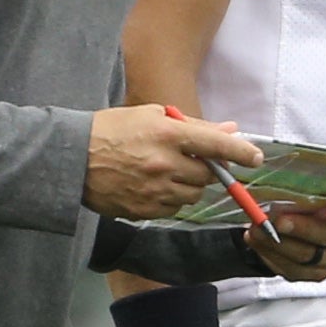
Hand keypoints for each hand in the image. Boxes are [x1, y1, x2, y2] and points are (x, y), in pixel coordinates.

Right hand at [84, 104, 259, 219]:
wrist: (69, 158)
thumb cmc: (111, 130)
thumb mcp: (151, 116)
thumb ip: (194, 125)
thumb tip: (231, 130)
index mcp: (167, 135)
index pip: (216, 144)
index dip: (241, 152)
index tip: (256, 158)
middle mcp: (164, 164)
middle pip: (209, 176)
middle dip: (208, 169)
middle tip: (195, 160)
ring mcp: (154, 190)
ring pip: (194, 195)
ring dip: (190, 185)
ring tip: (167, 171)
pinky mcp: (144, 210)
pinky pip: (174, 208)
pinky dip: (172, 199)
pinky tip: (153, 186)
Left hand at [243, 185, 325, 284]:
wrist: (292, 221)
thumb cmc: (303, 197)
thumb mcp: (306, 182)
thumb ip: (300, 179)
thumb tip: (270, 169)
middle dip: (304, 228)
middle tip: (280, 221)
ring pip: (310, 255)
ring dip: (279, 242)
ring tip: (257, 229)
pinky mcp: (316, 273)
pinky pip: (294, 268)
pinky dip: (271, 254)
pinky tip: (257, 240)